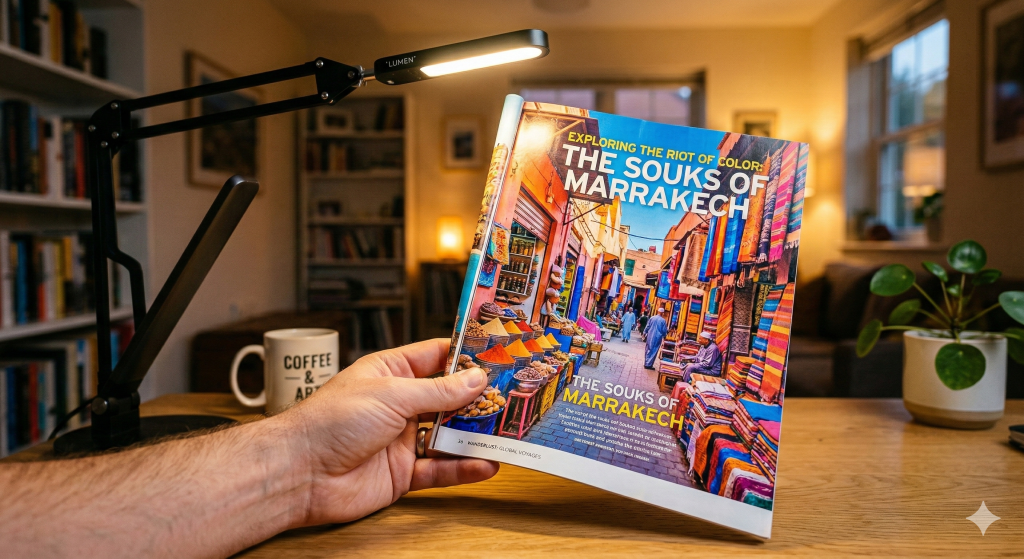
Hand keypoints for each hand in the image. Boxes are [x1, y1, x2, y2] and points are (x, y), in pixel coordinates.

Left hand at [278, 338, 497, 527]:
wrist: (300, 473)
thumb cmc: (331, 421)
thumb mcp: (392, 394)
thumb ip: (437, 391)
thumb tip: (475, 379)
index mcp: (390, 372)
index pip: (435, 357)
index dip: (465, 356)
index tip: (498, 355)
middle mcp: (398, 403)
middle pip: (448, 398)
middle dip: (479, 399)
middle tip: (514, 396)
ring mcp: (401, 438)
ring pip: (448, 435)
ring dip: (476, 435)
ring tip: (509, 432)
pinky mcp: (402, 473)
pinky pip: (440, 469)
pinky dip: (463, 468)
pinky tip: (486, 464)